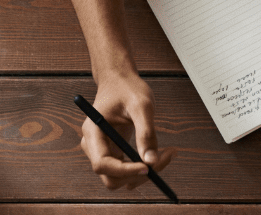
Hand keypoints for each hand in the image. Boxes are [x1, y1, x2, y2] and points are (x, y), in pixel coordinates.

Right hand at [78, 73, 174, 189]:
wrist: (120, 81)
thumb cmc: (128, 88)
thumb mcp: (142, 106)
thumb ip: (146, 133)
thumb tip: (152, 162)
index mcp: (93, 132)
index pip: (102, 164)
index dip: (124, 170)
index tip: (148, 167)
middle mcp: (93, 146)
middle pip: (110, 177)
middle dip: (137, 175)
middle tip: (163, 160)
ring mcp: (102, 151)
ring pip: (121, 179)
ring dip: (144, 174)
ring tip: (167, 154)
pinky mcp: (114, 153)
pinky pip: (127, 171)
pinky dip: (144, 168)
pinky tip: (161, 154)